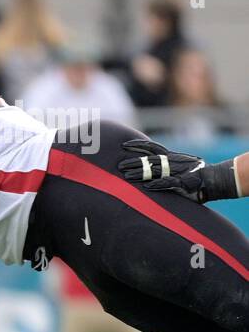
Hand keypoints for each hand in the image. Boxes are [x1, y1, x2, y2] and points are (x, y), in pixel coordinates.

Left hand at [118, 140, 237, 202]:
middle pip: (149, 160)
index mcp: (170, 156)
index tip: (124, 145)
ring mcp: (177, 172)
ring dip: (140, 174)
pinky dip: (158, 184)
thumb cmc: (192, 175)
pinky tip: (147, 186)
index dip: (138, 145)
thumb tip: (145, 164)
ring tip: (126, 177)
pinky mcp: (182, 183)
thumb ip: (162, 165)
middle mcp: (172, 162)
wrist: (212, 181)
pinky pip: (168, 182)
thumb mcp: (176, 166)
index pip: (152, 147)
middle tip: (119, 166)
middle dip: (134, 162)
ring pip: (155, 171)